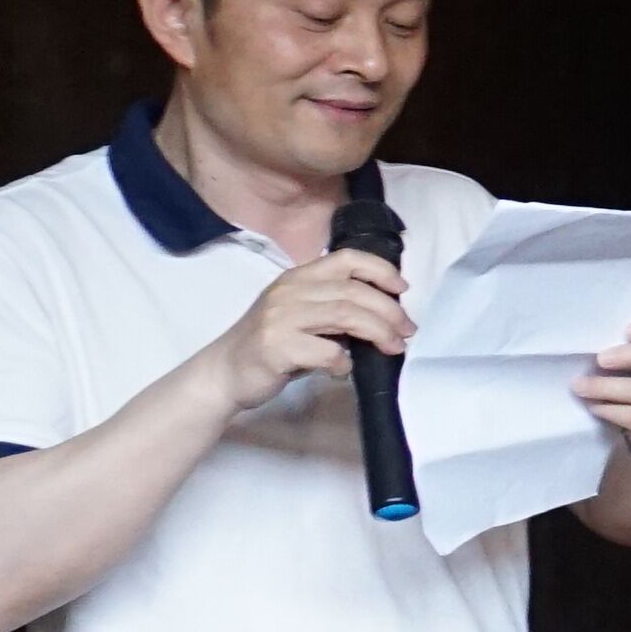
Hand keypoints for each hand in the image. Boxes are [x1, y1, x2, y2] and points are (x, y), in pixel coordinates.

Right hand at [212, 245, 409, 413]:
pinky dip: (344, 362)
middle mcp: (288, 291)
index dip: (380, 269)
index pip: (346, 259)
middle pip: (353, 291)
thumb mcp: (299, 315)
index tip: (403, 288)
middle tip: (407, 331)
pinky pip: (326, 351)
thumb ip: (333, 307)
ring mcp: (280, 317)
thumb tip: (386, 315)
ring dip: (378, 333)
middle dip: (389, 310)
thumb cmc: (270, 346)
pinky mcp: (276, 346)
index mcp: (297, 278)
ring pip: (345, 316)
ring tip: (393, 347)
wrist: (223, 373)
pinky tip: (344, 370)